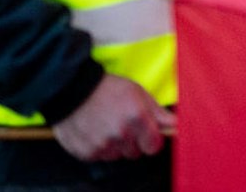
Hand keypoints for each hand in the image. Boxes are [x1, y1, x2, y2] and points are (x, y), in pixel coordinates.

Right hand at [54, 75, 171, 161]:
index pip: (154, 146)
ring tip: (106, 125)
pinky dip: (99, 147)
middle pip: (136, 152)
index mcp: (136, 118)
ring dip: (116, 145)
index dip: (152, 140)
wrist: (70, 89)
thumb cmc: (106, 88)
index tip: (148, 133)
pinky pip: (100, 157)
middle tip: (123, 124)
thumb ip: (157, 112)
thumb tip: (175, 124)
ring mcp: (102, 145)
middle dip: (134, 142)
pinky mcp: (86, 152)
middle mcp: (120, 134)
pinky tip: (95, 130)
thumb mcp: (137, 92)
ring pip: (118, 156)